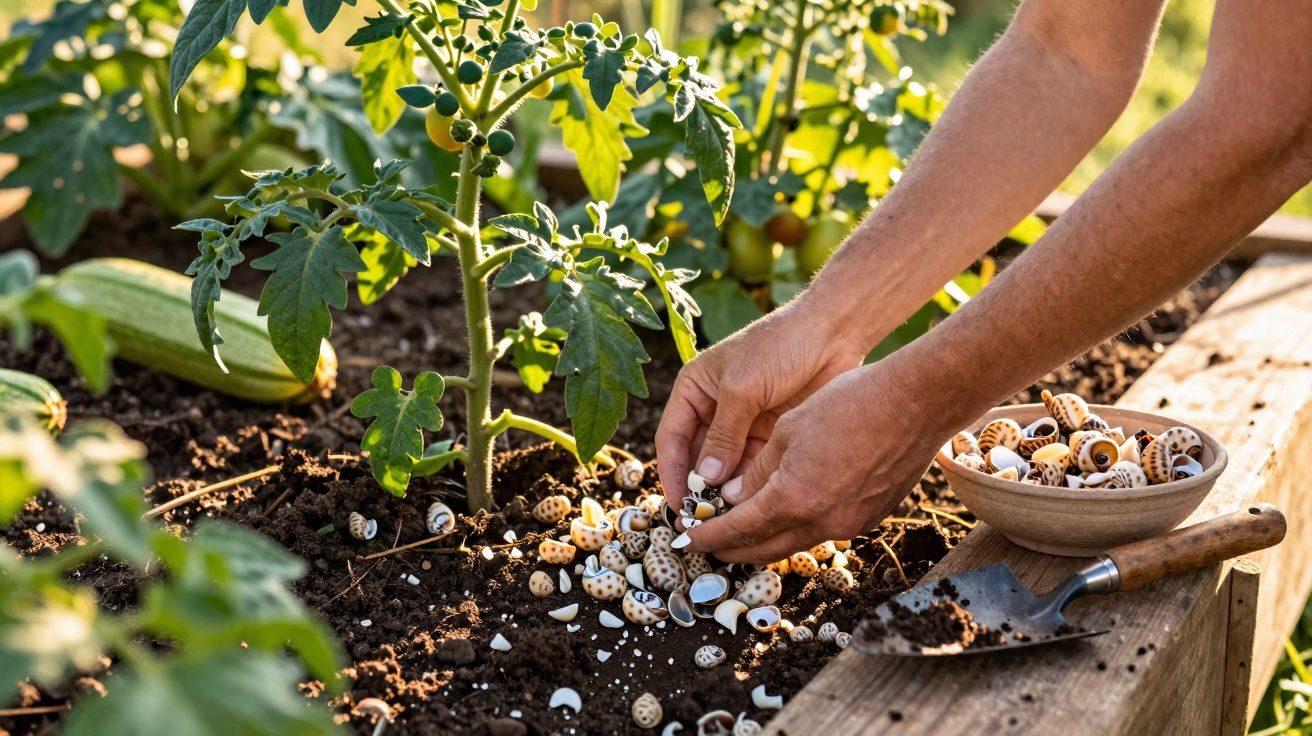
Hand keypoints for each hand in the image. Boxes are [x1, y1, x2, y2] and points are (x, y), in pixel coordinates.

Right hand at [655, 301, 865, 509]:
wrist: (833, 332)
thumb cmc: (780, 346)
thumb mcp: (743, 388)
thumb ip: (724, 435)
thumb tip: (707, 479)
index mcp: (695, 390)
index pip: (672, 439)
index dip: (672, 473)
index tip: (678, 504)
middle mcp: (714, 411)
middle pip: (698, 460)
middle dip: (700, 490)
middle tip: (703, 523)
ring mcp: (743, 425)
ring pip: (727, 470)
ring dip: (726, 494)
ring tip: (729, 522)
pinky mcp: (770, 436)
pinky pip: (754, 468)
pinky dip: (751, 488)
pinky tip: (754, 507)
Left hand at [684, 355, 950, 562]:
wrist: (917, 402)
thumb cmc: (849, 403)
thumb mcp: (788, 430)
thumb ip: (757, 472)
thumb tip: (733, 499)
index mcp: (793, 498)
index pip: (738, 529)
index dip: (708, 536)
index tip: (687, 539)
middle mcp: (822, 522)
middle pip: (764, 549)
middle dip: (732, 548)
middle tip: (708, 543)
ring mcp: (850, 524)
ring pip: (796, 542)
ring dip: (766, 539)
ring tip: (743, 529)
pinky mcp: (871, 517)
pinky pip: (824, 530)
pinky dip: (799, 526)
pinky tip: (789, 511)